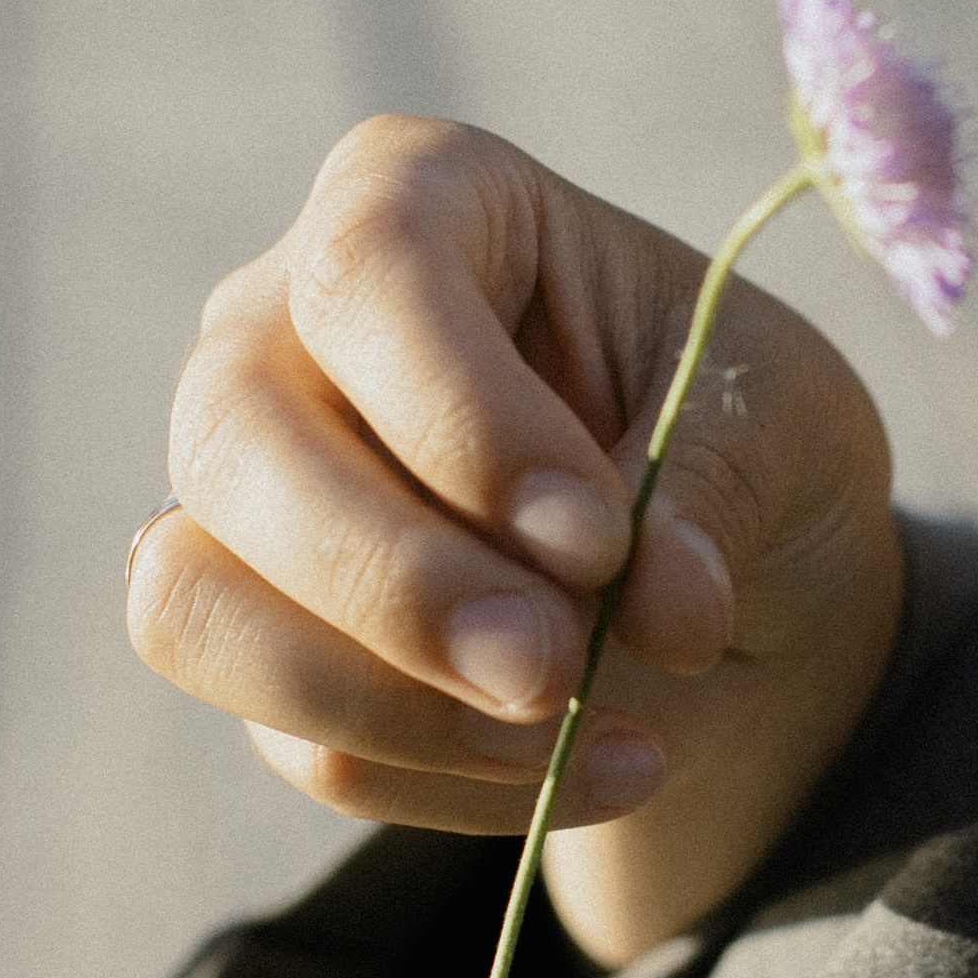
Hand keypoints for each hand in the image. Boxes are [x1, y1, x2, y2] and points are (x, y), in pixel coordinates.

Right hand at [128, 116, 902, 961]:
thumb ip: (711, 491)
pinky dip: (439, 778)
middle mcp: (284, 327)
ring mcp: (242, 492)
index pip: (368, 273)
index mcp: (424, 199)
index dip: (462, 418)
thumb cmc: (742, 440)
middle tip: (554, 671)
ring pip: (194, 601)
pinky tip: (580, 771)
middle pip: (237, 440)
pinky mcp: (255, 640)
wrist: (737, 590)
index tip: (596, 539)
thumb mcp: (783, 422)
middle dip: (396, 581)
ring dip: (384, 702)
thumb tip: (657, 607)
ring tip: (571, 732)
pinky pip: (291, 738)